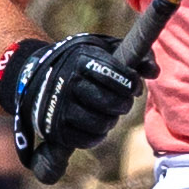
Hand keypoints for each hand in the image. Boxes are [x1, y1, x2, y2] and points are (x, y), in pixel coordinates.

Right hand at [0, 34, 149, 180]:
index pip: (120, 76)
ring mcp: (60, 106)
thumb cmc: (78, 61)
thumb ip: (134, 52)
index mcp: (81, 59)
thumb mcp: (102, 48)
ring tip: (108, 112)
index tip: (133, 85)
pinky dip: (97, 135)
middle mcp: (68, 81)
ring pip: (102, 123)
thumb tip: (154, 71)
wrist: (34, 78)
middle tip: (121, 100)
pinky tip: (96, 124)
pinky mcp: (54, 128)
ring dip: (111, 120)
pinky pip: (87, 140)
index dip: (132, 83)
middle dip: (123, 104)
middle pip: (112, 103)